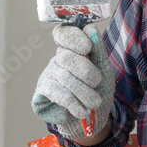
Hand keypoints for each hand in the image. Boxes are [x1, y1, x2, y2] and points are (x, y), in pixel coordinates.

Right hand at [32, 24, 114, 140]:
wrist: (93, 118)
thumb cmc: (99, 90)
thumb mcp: (104, 70)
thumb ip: (98, 50)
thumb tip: (90, 28)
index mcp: (72, 50)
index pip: (63, 33)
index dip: (72, 37)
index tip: (86, 47)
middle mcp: (57, 60)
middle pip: (66, 57)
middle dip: (87, 72)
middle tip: (96, 83)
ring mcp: (48, 75)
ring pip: (64, 78)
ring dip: (85, 93)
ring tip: (94, 102)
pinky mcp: (42, 92)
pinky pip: (57, 93)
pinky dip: (74, 103)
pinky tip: (81, 110)